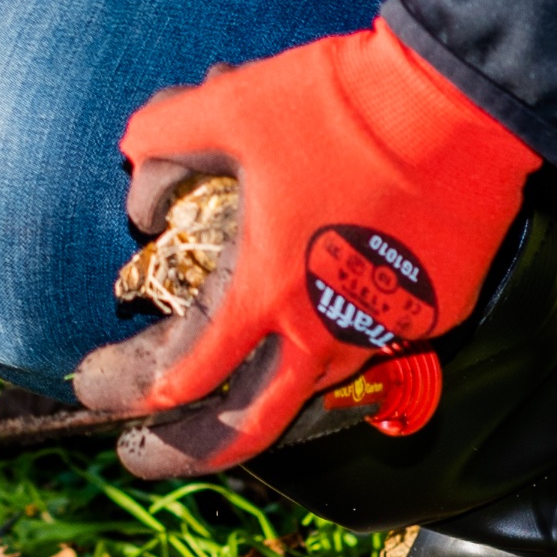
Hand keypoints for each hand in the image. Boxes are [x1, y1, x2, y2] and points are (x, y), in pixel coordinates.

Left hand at [74, 23, 542, 479]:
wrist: (462, 103)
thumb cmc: (341, 105)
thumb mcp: (229, 105)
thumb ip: (161, 145)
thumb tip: (139, 200)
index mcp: (264, 291)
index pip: (179, 375)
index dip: (126, 390)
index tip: (94, 388)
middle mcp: (323, 331)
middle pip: (247, 430)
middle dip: (183, 453)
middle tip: (141, 451)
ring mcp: (385, 330)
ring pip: (312, 390)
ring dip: (259, 399)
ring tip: (223, 391)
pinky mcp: (432, 312)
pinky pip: (368, 348)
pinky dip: (326, 346)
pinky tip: (307, 319)